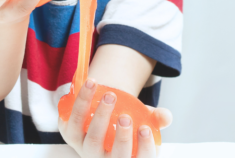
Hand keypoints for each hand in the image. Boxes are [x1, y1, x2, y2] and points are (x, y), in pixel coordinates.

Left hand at [58, 78, 172, 157]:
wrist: (96, 112)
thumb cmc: (124, 121)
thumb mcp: (143, 118)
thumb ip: (156, 118)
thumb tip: (165, 116)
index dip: (144, 149)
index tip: (146, 129)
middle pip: (115, 156)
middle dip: (121, 138)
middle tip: (126, 117)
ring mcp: (85, 148)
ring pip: (93, 139)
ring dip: (101, 116)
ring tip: (110, 95)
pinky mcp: (69, 133)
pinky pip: (74, 119)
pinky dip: (82, 101)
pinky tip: (91, 85)